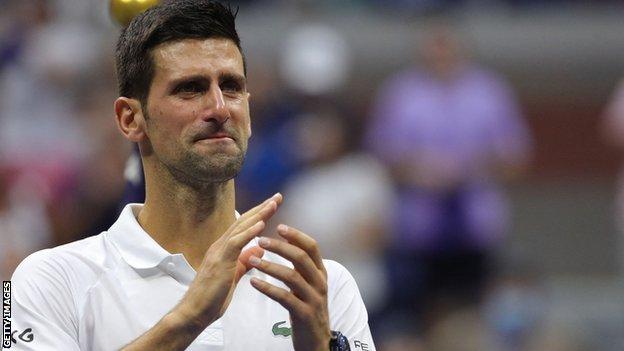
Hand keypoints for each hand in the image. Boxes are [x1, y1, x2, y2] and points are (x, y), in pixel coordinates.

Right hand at [175, 193, 282, 330]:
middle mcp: (220, 245)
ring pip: (241, 227)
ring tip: (273, 203)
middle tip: (278, 196)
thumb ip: (244, 262)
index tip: (274, 204)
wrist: (193, 313)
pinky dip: (249, 232)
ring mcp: (219, 252)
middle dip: (262, 208)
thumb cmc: (211, 298)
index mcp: (224, 248)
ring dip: (258, 214)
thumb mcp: (233, 276)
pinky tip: (261, 224)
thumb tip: (258, 250)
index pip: (244, 226)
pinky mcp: (220, 261)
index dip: (259, 214)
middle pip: (244, 221)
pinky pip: (236, 242)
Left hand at [249, 224, 330, 350]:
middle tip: (260, 240)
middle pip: (301, 258)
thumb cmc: (307, 309)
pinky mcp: (304, 314)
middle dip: (280, 247)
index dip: (296, 235)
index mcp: (321, 273)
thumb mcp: (309, 285)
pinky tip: (254, 283)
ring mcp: (314, 299)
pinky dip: (268, 288)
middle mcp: (320, 283)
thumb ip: (301, 267)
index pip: (311, 247)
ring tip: (251, 261)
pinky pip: (285, 298)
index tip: (279, 226)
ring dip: (270, 266)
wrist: (316, 342)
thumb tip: (288, 244)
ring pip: (292, 277)